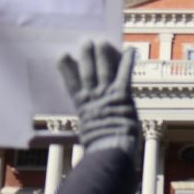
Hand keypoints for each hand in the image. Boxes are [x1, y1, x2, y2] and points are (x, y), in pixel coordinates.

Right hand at [57, 41, 137, 155]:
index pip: (72, 84)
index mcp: (83, 108)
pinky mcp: (122, 97)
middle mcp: (94, 98)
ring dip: (103, 55)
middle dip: (87, 56)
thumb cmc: (99, 150)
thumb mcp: (87, 138)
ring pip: (104, 71)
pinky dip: (128, 62)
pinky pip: (125, 76)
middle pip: (88, 73)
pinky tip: (131, 50)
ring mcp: (107, 96)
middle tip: (85, 41)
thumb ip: (87, 129)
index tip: (62, 55)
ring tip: (101, 41)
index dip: (67, 69)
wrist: (109, 153)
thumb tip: (81, 136)